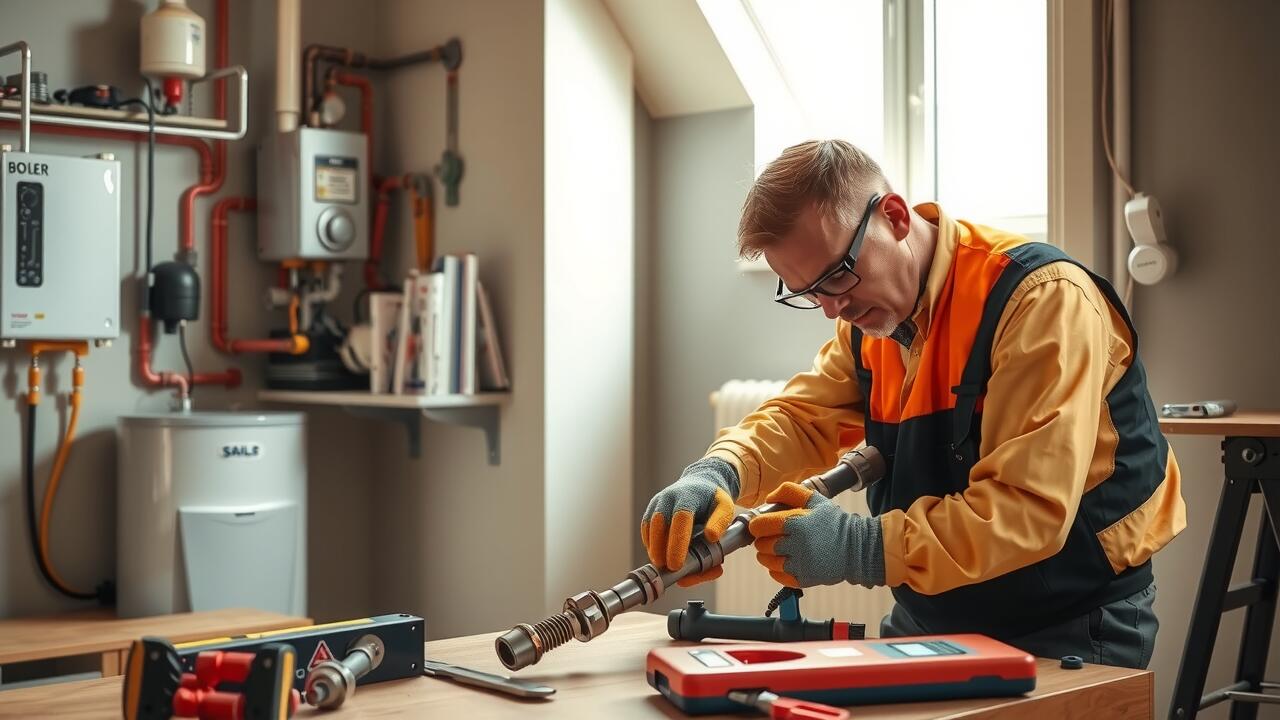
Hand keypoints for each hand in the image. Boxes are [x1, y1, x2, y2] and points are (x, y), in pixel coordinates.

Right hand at [641, 461, 737, 587]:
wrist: (700, 483)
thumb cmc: (713, 500)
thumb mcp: (725, 507)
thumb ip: (720, 522)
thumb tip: (710, 537)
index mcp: (688, 495)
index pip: (680, 518)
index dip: (677, 542)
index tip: (676, 564)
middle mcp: (669, 497)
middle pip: (658, 523)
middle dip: (660, 548)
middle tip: (666, 568)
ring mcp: (657, 503)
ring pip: (649, 527)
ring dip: (653, 548)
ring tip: (662, 565)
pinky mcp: (651, 511)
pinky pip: (646, 529)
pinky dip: (651, 544)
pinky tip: (659, 556)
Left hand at [748, 482, 884, 588]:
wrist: (856, 547)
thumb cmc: (833, 522)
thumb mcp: (814, 499)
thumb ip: (788, 492)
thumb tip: (768, 499)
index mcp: (796, 523)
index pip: (760, 525)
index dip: (757, 525)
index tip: (760, 525)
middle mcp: (796, 545)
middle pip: (762, 544)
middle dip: (763, 539)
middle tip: (771, 536)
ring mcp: (800, 565)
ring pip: (767, 561)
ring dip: (767, 555)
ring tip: (777, 549)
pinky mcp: (803, 579)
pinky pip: (777, 576)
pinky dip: (776, 570)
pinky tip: (784, 561)